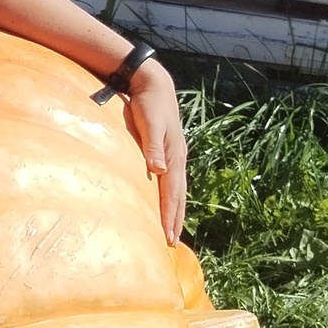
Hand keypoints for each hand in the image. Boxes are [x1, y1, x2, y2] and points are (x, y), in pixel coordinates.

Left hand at [122, 59, 186, 243]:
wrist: (153, 84)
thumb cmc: (148, 104)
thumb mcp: (150, 123)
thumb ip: (153, 146)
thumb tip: (158, 171)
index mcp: (174, 156)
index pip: (172, 193)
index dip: (170, 216)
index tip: (168, 237)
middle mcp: (178, 159)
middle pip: (178, 196)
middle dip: (175, 220)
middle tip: (171, 243)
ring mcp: (175, 156)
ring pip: (177, 190)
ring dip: (175, 211)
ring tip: (171, 229)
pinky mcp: (168, 152)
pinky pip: (172, 182)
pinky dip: (171, 197)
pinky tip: (166, 203)